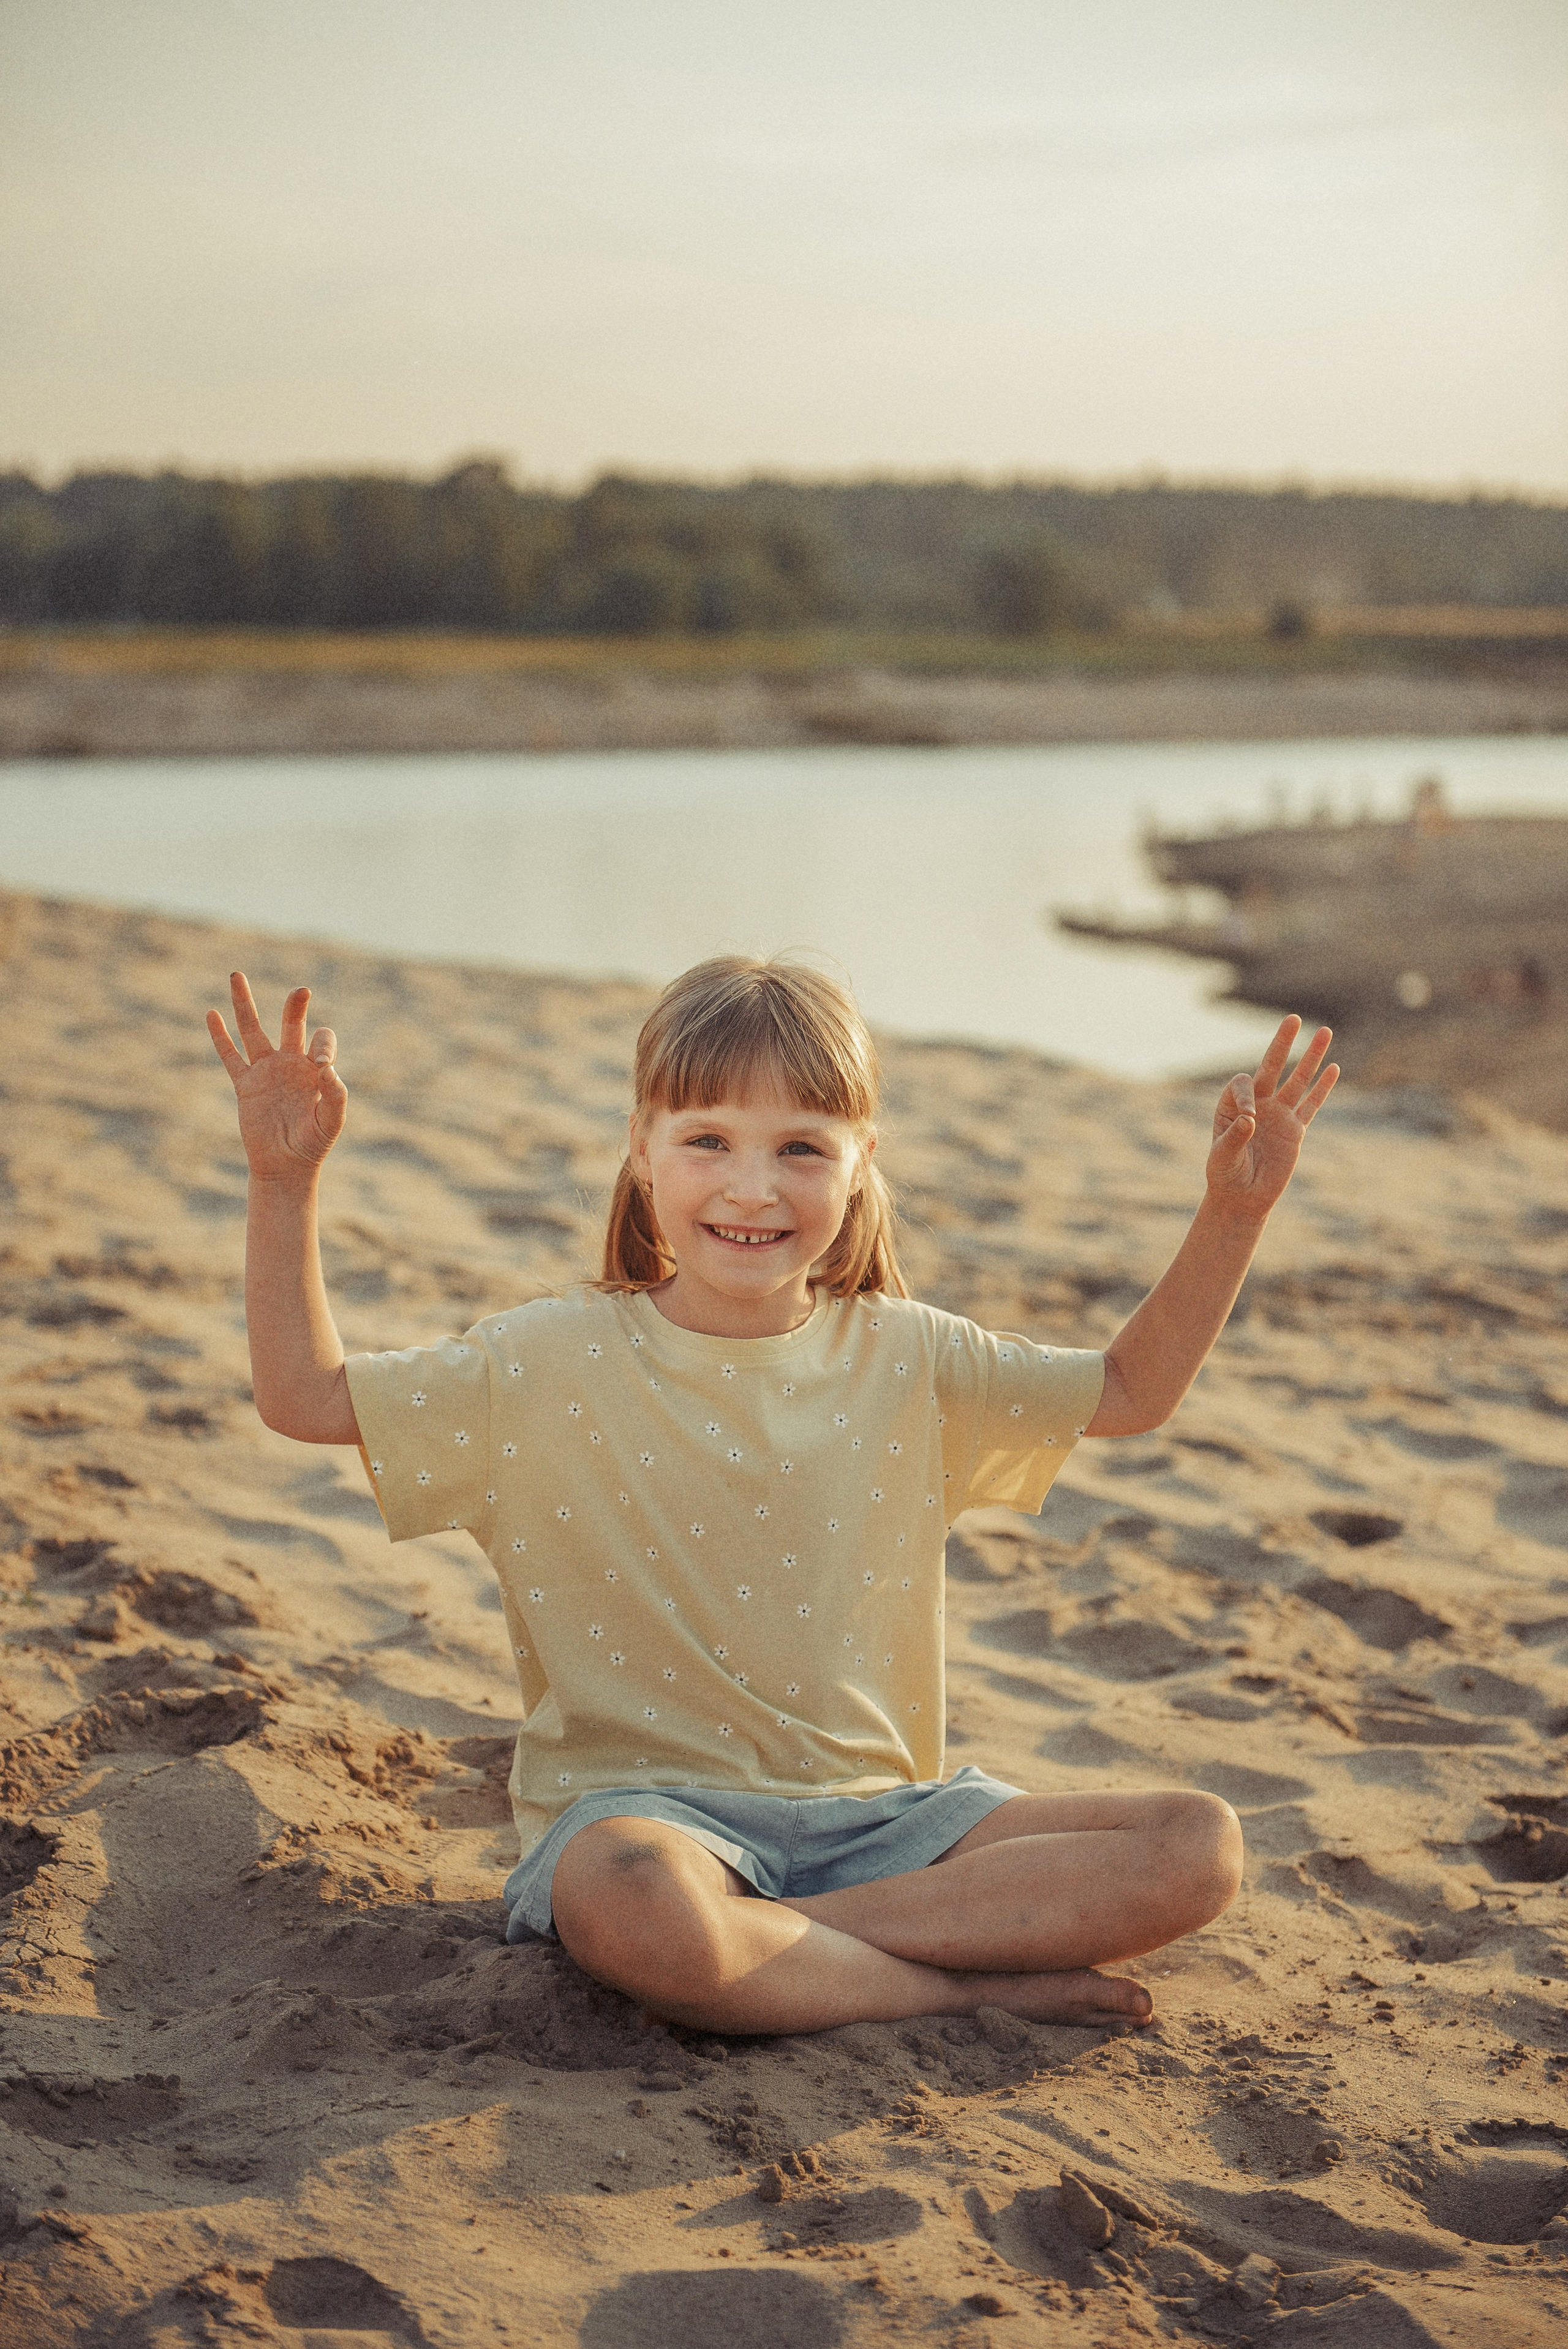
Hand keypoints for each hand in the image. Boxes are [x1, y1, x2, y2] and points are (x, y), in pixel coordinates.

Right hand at [207, 973, 347, 1185]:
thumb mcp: (330, 1122)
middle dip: (295, 1007)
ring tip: (236, 975)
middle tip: (301, 991)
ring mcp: (266, 1071)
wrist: (285, 1166)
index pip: (322, 1042)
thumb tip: (328, 1069)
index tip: (321, 1067)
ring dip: (244, 1004)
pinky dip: (220, 1036)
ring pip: (253, 1030)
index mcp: (316, 1070)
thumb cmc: (313, 1144)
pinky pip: (230, 1056)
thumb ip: (335, 1096)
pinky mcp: (245, 1084)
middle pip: (291, 1025)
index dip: (323, 1047)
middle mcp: (291, 1064)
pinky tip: (212, 1014)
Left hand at [1205, 1016, 1337, 1219]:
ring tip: (1324, 1031)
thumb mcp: (1222, 1158)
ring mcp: (1279, 1115)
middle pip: (1272, 1067)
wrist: (1243, 1198)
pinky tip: (1333, 1067)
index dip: (1246, 1095)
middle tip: (1293, 1018)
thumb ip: (1234, 1138)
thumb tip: (1249, 1119)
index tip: (1249, 1119)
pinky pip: (1312, 1104)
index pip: (1243, 1085)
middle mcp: (1258, 1104)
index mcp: (1231, 1105)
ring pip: (1298, 1080)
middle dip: (1282, 1043)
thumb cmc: (1225, 1176)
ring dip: (1311, 1057)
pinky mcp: (1296, 1130)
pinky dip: (1323, 1088)